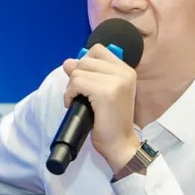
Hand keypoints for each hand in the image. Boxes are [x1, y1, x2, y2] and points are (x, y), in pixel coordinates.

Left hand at [63, 44, 139, 172]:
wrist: (120, 144)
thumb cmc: (111, 122)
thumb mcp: (102, 92)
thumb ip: (89, 75)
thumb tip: (68, 62)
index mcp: (126, 70)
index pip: (97, 50)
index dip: (84, 64)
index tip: (85, 83)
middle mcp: (124, 72)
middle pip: (85, 60)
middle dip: (76, 77)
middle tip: (79, 96)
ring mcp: (116, 81)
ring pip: (78, 71)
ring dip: (71, 87)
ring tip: (78, 102)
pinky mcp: (105, 91)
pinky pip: (76, 83)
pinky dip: (69, 94)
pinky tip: (74, 105)